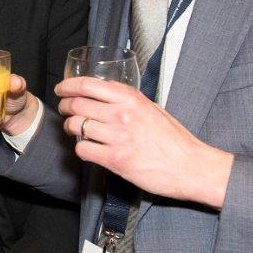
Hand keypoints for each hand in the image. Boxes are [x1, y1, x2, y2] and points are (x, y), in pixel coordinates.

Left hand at [55, 76, 233, 208]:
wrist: (191, 167)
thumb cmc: (175, 140)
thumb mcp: (153, 108)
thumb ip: (130, 101)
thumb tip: (108, 96)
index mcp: (131, 98)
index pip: (87, 85)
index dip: (67, 86)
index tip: (61, 89)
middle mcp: (122, 114)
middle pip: (76, 104)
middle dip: (65, 107)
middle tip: (65, 110)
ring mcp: (118, 137)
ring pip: (75, 126)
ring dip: (70, 128)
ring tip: (76, 130)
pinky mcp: (115, 160)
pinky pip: (83, 149)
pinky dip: (81, 149)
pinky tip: (89, 149)